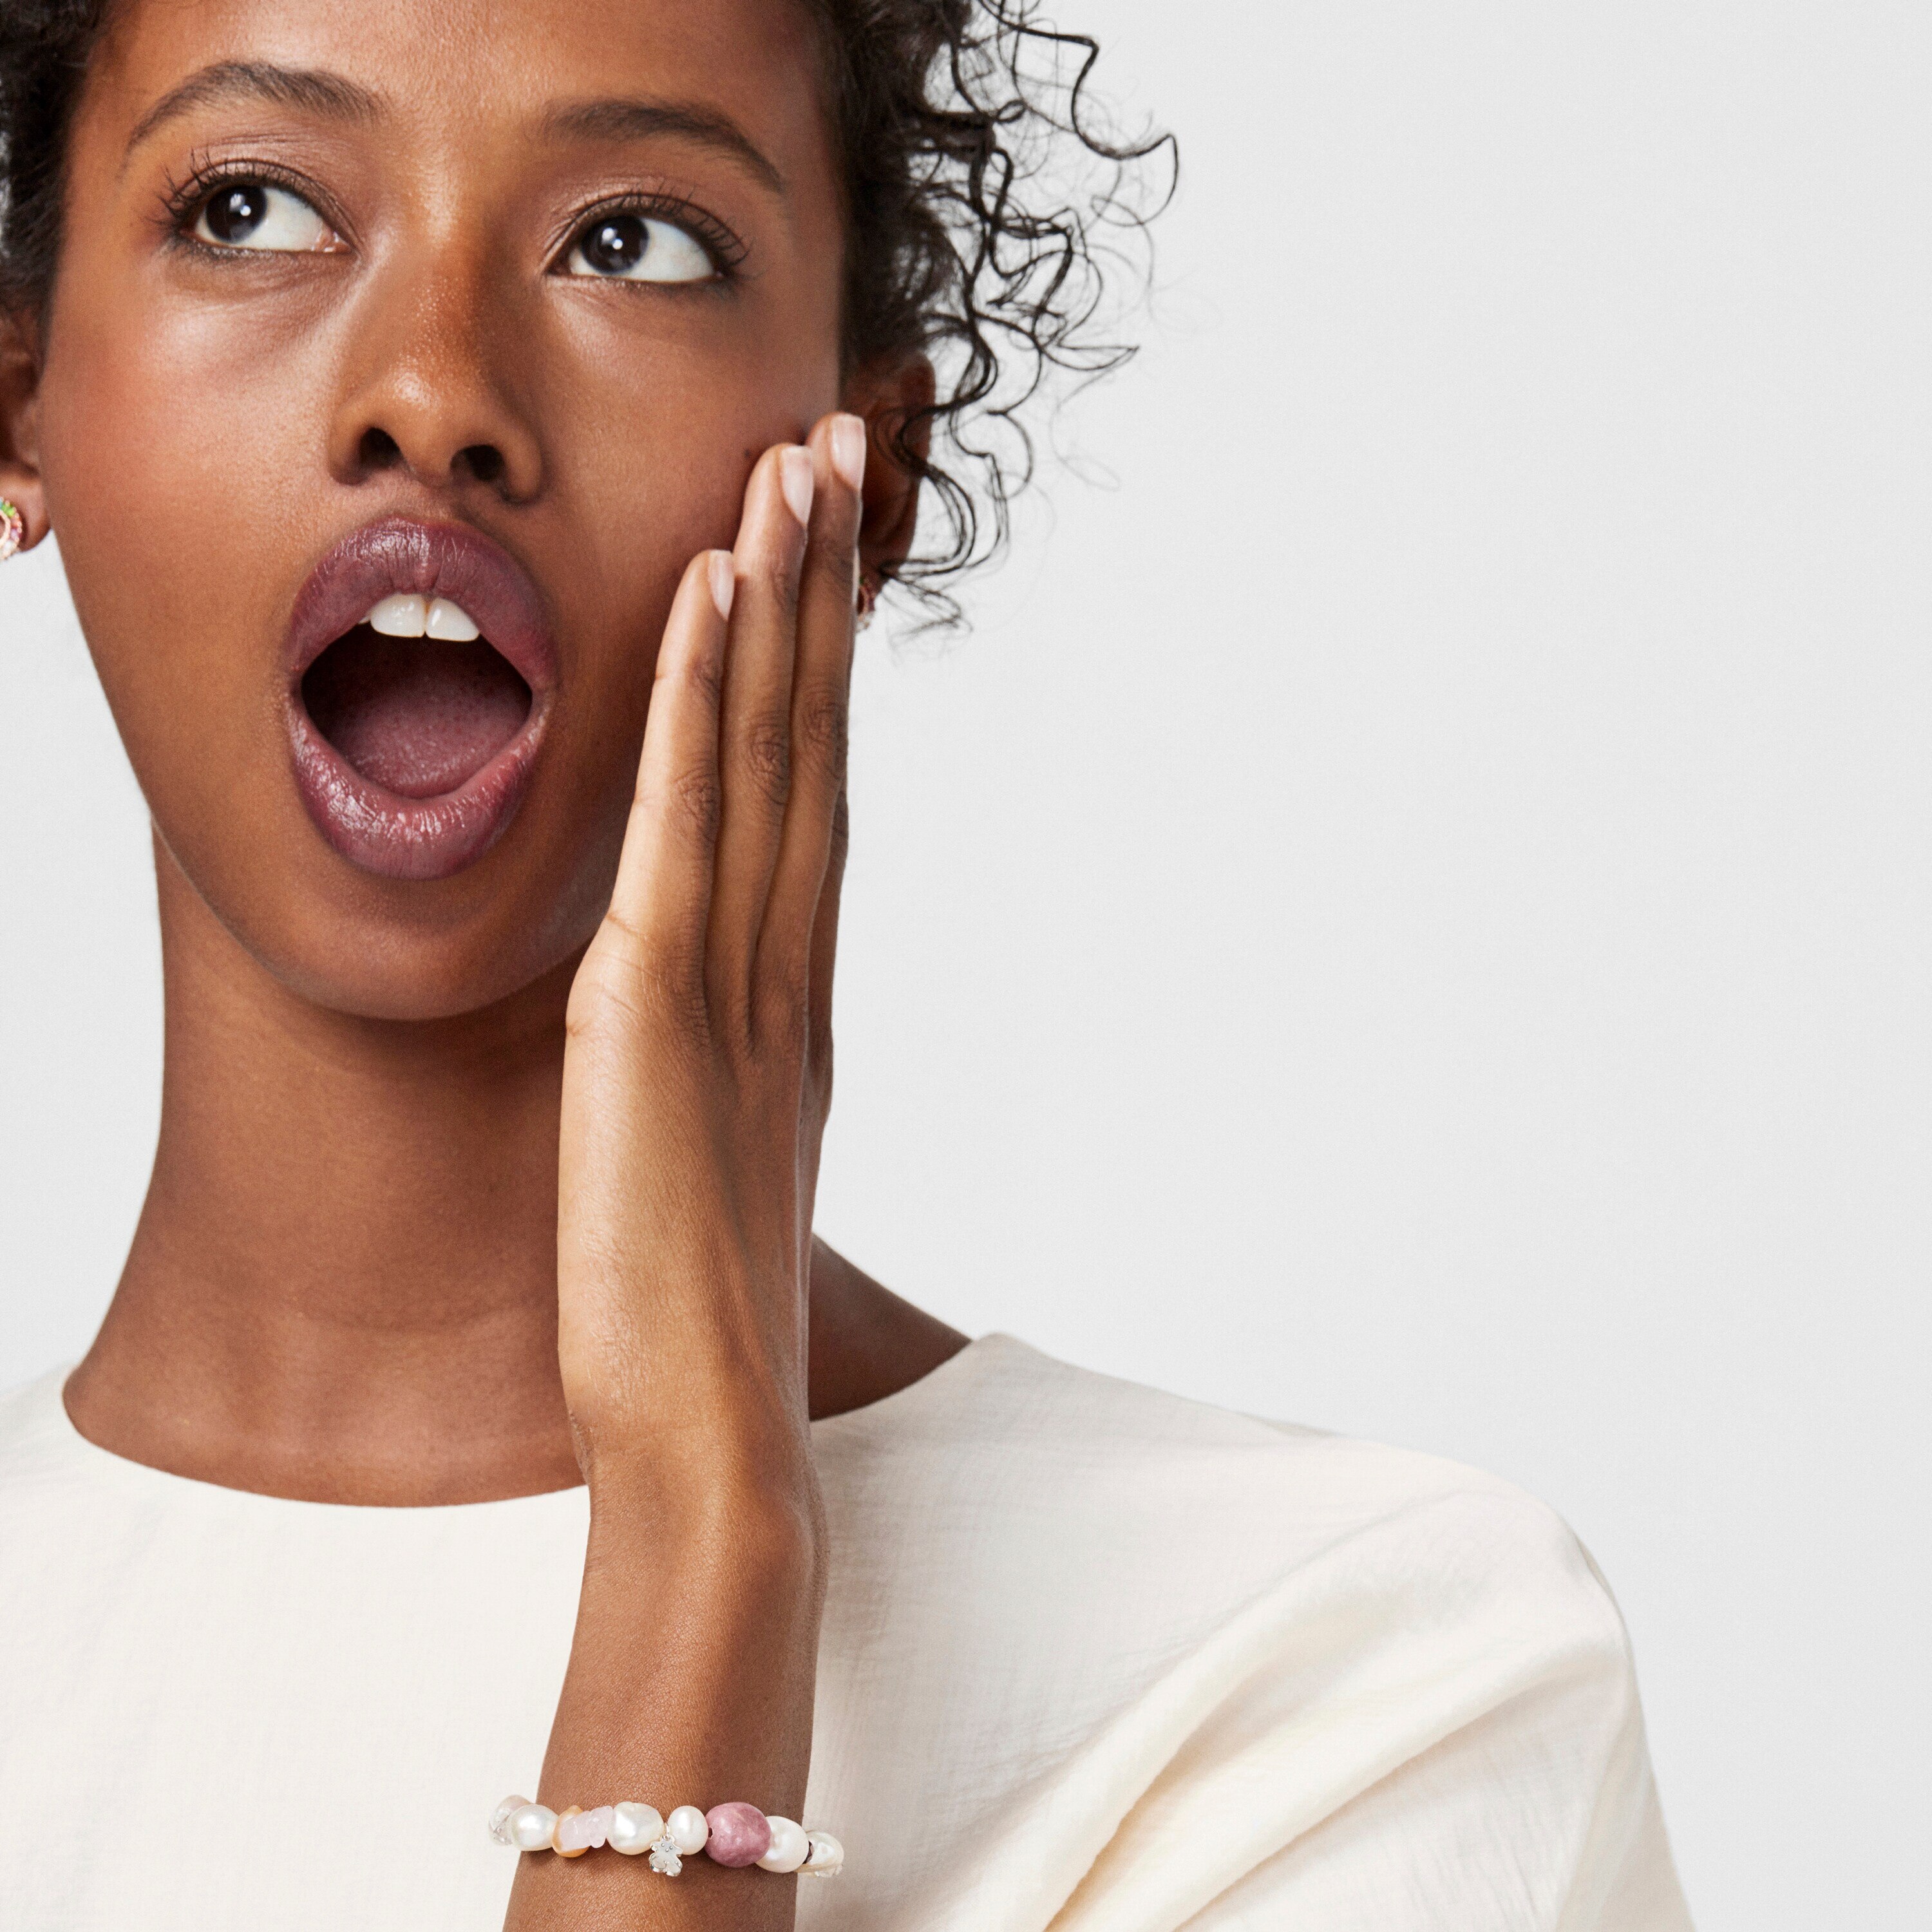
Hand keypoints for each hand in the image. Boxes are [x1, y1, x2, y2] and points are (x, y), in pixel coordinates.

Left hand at [555, 413, 864, 1522]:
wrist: (708, 1436)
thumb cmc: (699, 1308)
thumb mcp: (718, 1149)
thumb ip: (720, 1052)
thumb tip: (690, 997)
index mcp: (797, 999)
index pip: (817, 799)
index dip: (827, 669)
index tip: (828, 556)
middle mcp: (788, 969)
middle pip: (814, 747)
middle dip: (825, 593)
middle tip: (837, 450)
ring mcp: (738, 982)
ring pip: (770, 758)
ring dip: (781, 605)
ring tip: (791, 467)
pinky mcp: (662, 1008)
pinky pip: (689, 827)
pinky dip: (707, 706)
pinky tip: (713, 597)